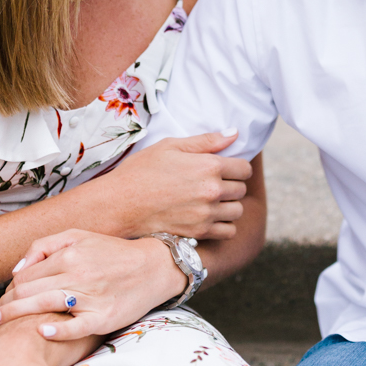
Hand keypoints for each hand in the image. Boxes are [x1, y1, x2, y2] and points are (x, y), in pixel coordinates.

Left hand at [0, 229, 187, 341]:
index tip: (3, 300)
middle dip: (5, 306)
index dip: (9, 289)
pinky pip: (76, 327)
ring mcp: (91, 297)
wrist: (153, 268)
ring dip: (15, 316)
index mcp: (69, 255)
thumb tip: (16, 269)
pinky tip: (42, 331)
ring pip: (44, 306)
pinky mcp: (104, 318)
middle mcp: (78, 275)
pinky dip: (58, 330)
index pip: (26, 275)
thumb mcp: (79, 237)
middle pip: (28, 291)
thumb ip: (44, 246)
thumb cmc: (112, 253)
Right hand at [105, 130, 251, 239]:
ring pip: (237, 211)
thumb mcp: (171, 146)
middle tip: (214, 183)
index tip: (226, 168)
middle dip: (232, 184)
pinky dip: (223, 225)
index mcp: (208, 166)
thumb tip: (234, 133)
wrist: (120, 204)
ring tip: (211, 200)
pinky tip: (209, 217)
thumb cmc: (142, 171)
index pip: (245, 169)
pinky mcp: (199, 233)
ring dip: (229, 206)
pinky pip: (228, 231)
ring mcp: (206, 214)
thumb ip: (206, 140)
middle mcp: (212, 191)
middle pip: (241, 189)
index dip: (237, 167)